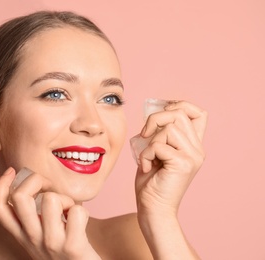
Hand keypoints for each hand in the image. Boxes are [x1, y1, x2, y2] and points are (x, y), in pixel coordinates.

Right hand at [0, 167, 100, 259]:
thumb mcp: (41, 235)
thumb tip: (38, 183)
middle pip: (19, 197)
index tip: (12, 171)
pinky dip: (82, 211)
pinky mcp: (72, 247)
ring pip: (51, 199)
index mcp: (22, 235)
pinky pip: (77, 211)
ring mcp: (51, 243)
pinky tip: (81, 223)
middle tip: (49, 186)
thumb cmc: (64, 251)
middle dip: (35, 180)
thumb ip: (35, 215)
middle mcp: (32, 239)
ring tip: (69, 211)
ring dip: (65, 198)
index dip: (0, 185)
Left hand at [135, 101, 206, 216]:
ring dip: (149, 141)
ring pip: (169, 128)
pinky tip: (145, 168)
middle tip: (144, 135)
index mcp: (193, 145)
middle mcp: (197, 149)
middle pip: (180, 113)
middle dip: (156, 118)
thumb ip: (160, 134)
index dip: (180, 105)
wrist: (153, 209)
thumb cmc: (151, 181)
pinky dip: (145, 155)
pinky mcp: (183, 164)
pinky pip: (158, 145)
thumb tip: (153, 114)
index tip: (161, 114)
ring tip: (147, 158)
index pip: (198, 113)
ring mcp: (192, 156)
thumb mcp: (156, 152)